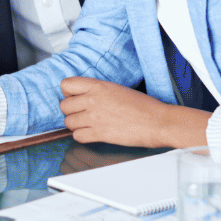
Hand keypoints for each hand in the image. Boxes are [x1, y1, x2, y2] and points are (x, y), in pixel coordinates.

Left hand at [58, 77, 208, 147]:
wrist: (156, 122)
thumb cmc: (143, 106)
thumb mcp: (117, 89)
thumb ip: (98, 91)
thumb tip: (84, 96)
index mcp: (98, 86)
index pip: (66, 84)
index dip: (68, 93)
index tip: (75, 97)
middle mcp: (93, 100)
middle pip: (64, 106)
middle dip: (71, 111)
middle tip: (81, 113)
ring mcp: (94, 117)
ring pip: (68, 122)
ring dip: (76, 124)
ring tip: (87, 124)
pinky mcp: (99, 134)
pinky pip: (77, 136)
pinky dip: (82, 136)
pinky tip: (91, 133)